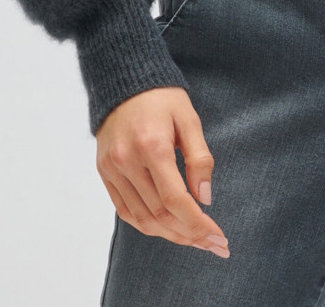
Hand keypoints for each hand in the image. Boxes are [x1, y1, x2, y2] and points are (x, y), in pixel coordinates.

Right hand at [96, 87, 230, 258]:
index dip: (199, 225)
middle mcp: (128, 161)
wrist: (124, 80)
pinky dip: (147, 225)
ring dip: (170, 235)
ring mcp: (112, 169)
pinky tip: (167, 229)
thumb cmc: (162, 97)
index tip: (219, 239)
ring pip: (141, 219)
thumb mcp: (189, 119)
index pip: (176, 200)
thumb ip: (200, 158)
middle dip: (189, 235)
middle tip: (214, 246)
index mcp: (152, 146)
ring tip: (194, 240)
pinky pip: (125, 211)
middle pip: (160, 215)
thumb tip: (205, 198)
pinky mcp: (105, 173)